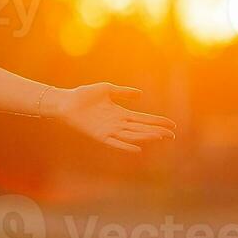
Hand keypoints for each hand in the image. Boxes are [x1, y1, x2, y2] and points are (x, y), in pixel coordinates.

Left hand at [45, 83, 176, 152]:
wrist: (65, 101)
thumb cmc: (84, 95)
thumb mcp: (107, 89)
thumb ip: (123, 92)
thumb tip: (140, 94)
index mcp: (120, 113)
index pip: (143, 119)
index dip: (157, 122)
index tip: (172, 125)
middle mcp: (117, 123)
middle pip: (141, 128)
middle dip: (157, 131)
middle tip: (172, 135)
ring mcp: (109, 130)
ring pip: (131, 135)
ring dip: (145, 136)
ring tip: (159, 137)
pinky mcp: (99, 135)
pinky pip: (115, 142)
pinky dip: (126, 146)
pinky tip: (137, 148)